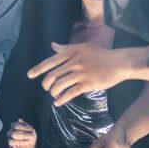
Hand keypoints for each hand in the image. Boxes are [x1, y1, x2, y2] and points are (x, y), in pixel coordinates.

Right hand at [6, 118, 36, 147]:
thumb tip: (19, 119)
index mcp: (14, 128)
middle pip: (12, 134)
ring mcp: (11, 142)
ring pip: (10, 141)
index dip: (22, 127)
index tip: (31, 130)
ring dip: (20, 142)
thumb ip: (24, 124)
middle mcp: (11, 135)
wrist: (34, 145)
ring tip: (27, 142)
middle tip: (31, 137)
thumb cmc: (31, 136)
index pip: (14, 126)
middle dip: (23, 135)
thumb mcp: (30, 129)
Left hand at [28, 43, 148, 106]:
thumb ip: (66, 48)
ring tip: (54, 95)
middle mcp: (74, 62)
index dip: (39, 68)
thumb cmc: (100, 55)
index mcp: (72, 52)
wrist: (118, 62)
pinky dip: (62, 99)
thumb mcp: (82, 48)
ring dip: (53, 92)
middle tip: (46, 88)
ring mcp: (81, 73)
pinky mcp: (88, 84)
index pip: (51, 61)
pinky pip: (70, 93)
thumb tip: (52, 45)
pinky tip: (58, 102)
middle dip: (46, 83)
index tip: (30, 75)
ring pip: (60, 85)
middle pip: (53, 75)